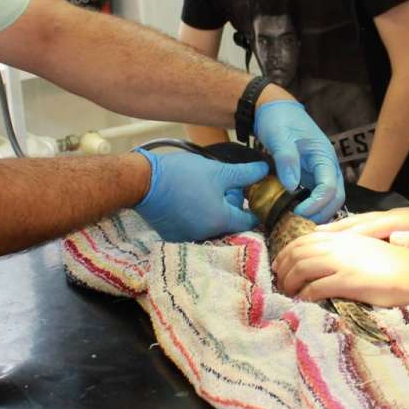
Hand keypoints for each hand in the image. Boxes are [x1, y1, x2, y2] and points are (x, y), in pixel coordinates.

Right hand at [132, 148, 266, 242]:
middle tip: (227, 187)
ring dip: (215, 212)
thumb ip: (245, 174)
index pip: (249, 221)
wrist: (143, 182)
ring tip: (208, 190)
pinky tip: (192, 200)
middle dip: (232, 207)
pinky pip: (194, 229)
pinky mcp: (174, 236)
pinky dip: (198, 217)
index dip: (254, 208)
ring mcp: (189, 238)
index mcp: (221, 221)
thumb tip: (266, 170)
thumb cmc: (182, 175)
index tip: (254, 197)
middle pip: (230, 224)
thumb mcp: (218, 171)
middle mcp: (207, 235)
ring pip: (212, 227)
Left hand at [253, 100, 343, 222]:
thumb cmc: (279, 120)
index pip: (329, 187)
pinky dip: (311, 209)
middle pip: (336, 198)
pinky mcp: (311, 177)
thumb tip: (292, 186)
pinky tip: (295, 215)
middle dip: (321, 214)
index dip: (316, 203)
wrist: (276, 110)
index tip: (297, 212)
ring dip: (318, 214)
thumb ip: (287, 160)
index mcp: (324, 156)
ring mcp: (320, 173)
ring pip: (330, 200)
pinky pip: (317, 198)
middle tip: (298, 223)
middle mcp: (327, 167)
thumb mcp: (280, 137)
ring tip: (296, 222)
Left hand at [271, 231, 408, 306]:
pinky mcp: (348, 281)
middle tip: (278, 281)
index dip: (287, 251)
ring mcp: (343, 263)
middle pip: (298, 253)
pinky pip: (316, 287)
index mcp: (344, 238)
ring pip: (302, 268)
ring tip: (288, 293)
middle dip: (283, 267)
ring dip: (290, 282)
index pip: (305, 240)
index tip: (280, 264)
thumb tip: (326, 257)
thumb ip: (346, 249)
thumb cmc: (395, 264)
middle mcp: (339, 247)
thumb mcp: (366, 248)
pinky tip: (303, 301)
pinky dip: (304, 295)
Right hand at [316, 207, 408, 250]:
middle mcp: (385, 217)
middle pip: (352, 224)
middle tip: (304, 241)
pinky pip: (359, 228)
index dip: (342, 234)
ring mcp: (384, 219)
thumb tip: (396, 238)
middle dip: (329, 232)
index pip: (364, 227)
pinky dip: (343, 233)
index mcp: (395, 221)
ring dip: (332, 232)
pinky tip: (331, 239)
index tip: (321, 241)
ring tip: (310, 240)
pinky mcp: (385, 224)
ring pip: (353, 225)